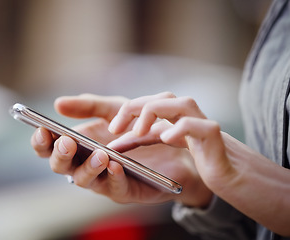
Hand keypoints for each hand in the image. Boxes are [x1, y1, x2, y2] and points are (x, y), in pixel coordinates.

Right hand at [31, 94, 211, 206]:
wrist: (174, 144)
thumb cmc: (138, 128)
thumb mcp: (114, 110)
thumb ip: (88, 106)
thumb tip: (58, 103)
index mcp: (77, 146)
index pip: (49, 148)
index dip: (41, 142)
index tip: (41, 129)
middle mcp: (85, 165)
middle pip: (61, 167)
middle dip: (60, 156)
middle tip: (67, 143)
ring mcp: (102, 180)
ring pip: (84, 180)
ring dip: (88, 167)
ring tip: (99, 153)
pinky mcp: (125, 191)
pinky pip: (114, 188)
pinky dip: (113, 177)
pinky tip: (115, 165)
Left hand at [108, 92, 289, 235]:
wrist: (228, 174)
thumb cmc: (195, 157)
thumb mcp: (163, 143)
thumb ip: (140, 139)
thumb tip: (113, 143)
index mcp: (173, 113)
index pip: (147, 102)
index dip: (126, 113)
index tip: (111, 131)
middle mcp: (187, 112)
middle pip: (159, 97)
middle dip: (133, 109)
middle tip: (114, 129)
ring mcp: (201, 120)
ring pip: (178, 102)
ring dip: (153, 113)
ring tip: (136, 132)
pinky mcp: (212, 134)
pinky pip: (194, 125)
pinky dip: (179, 128)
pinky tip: (166, 138)